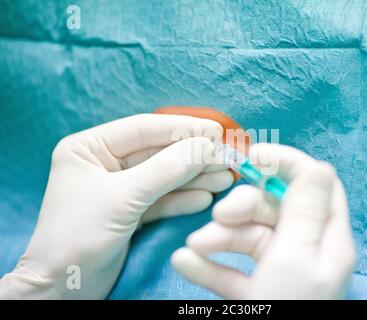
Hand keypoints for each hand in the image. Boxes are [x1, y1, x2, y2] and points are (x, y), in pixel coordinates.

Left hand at [0, 114, 232, 298]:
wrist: (63, 290)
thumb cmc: (78, 237)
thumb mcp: (123, 198)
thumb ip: (167, 170)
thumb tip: (207, 146)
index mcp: (89, 148)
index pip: (143, 129)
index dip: (182, 128)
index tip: (215, 130)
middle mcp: (104, 163)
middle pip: (158, 152)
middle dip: (193, 156)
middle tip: (227, 156)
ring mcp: (119, 187)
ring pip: (164, 176)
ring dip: (195, 177)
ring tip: (226, 176)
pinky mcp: (131, 211)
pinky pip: (162, 199)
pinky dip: (184, 199)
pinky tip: (206, 197)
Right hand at [172, 143, 354, 298]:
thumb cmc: (284, 310)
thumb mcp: (296, 258)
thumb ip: (304, 208)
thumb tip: (314, 164)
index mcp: (326, 240)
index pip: (317, 184)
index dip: (288, 164)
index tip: (253, 157)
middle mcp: (304, 252)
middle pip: (274, 208)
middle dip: (242, 207)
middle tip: (218, 216)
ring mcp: (277, 273)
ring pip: (248, 238)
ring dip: (217, 237)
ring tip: (194, 247)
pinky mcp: (254, 294)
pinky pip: (231, 271)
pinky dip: (208, 265)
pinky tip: (186, 262)